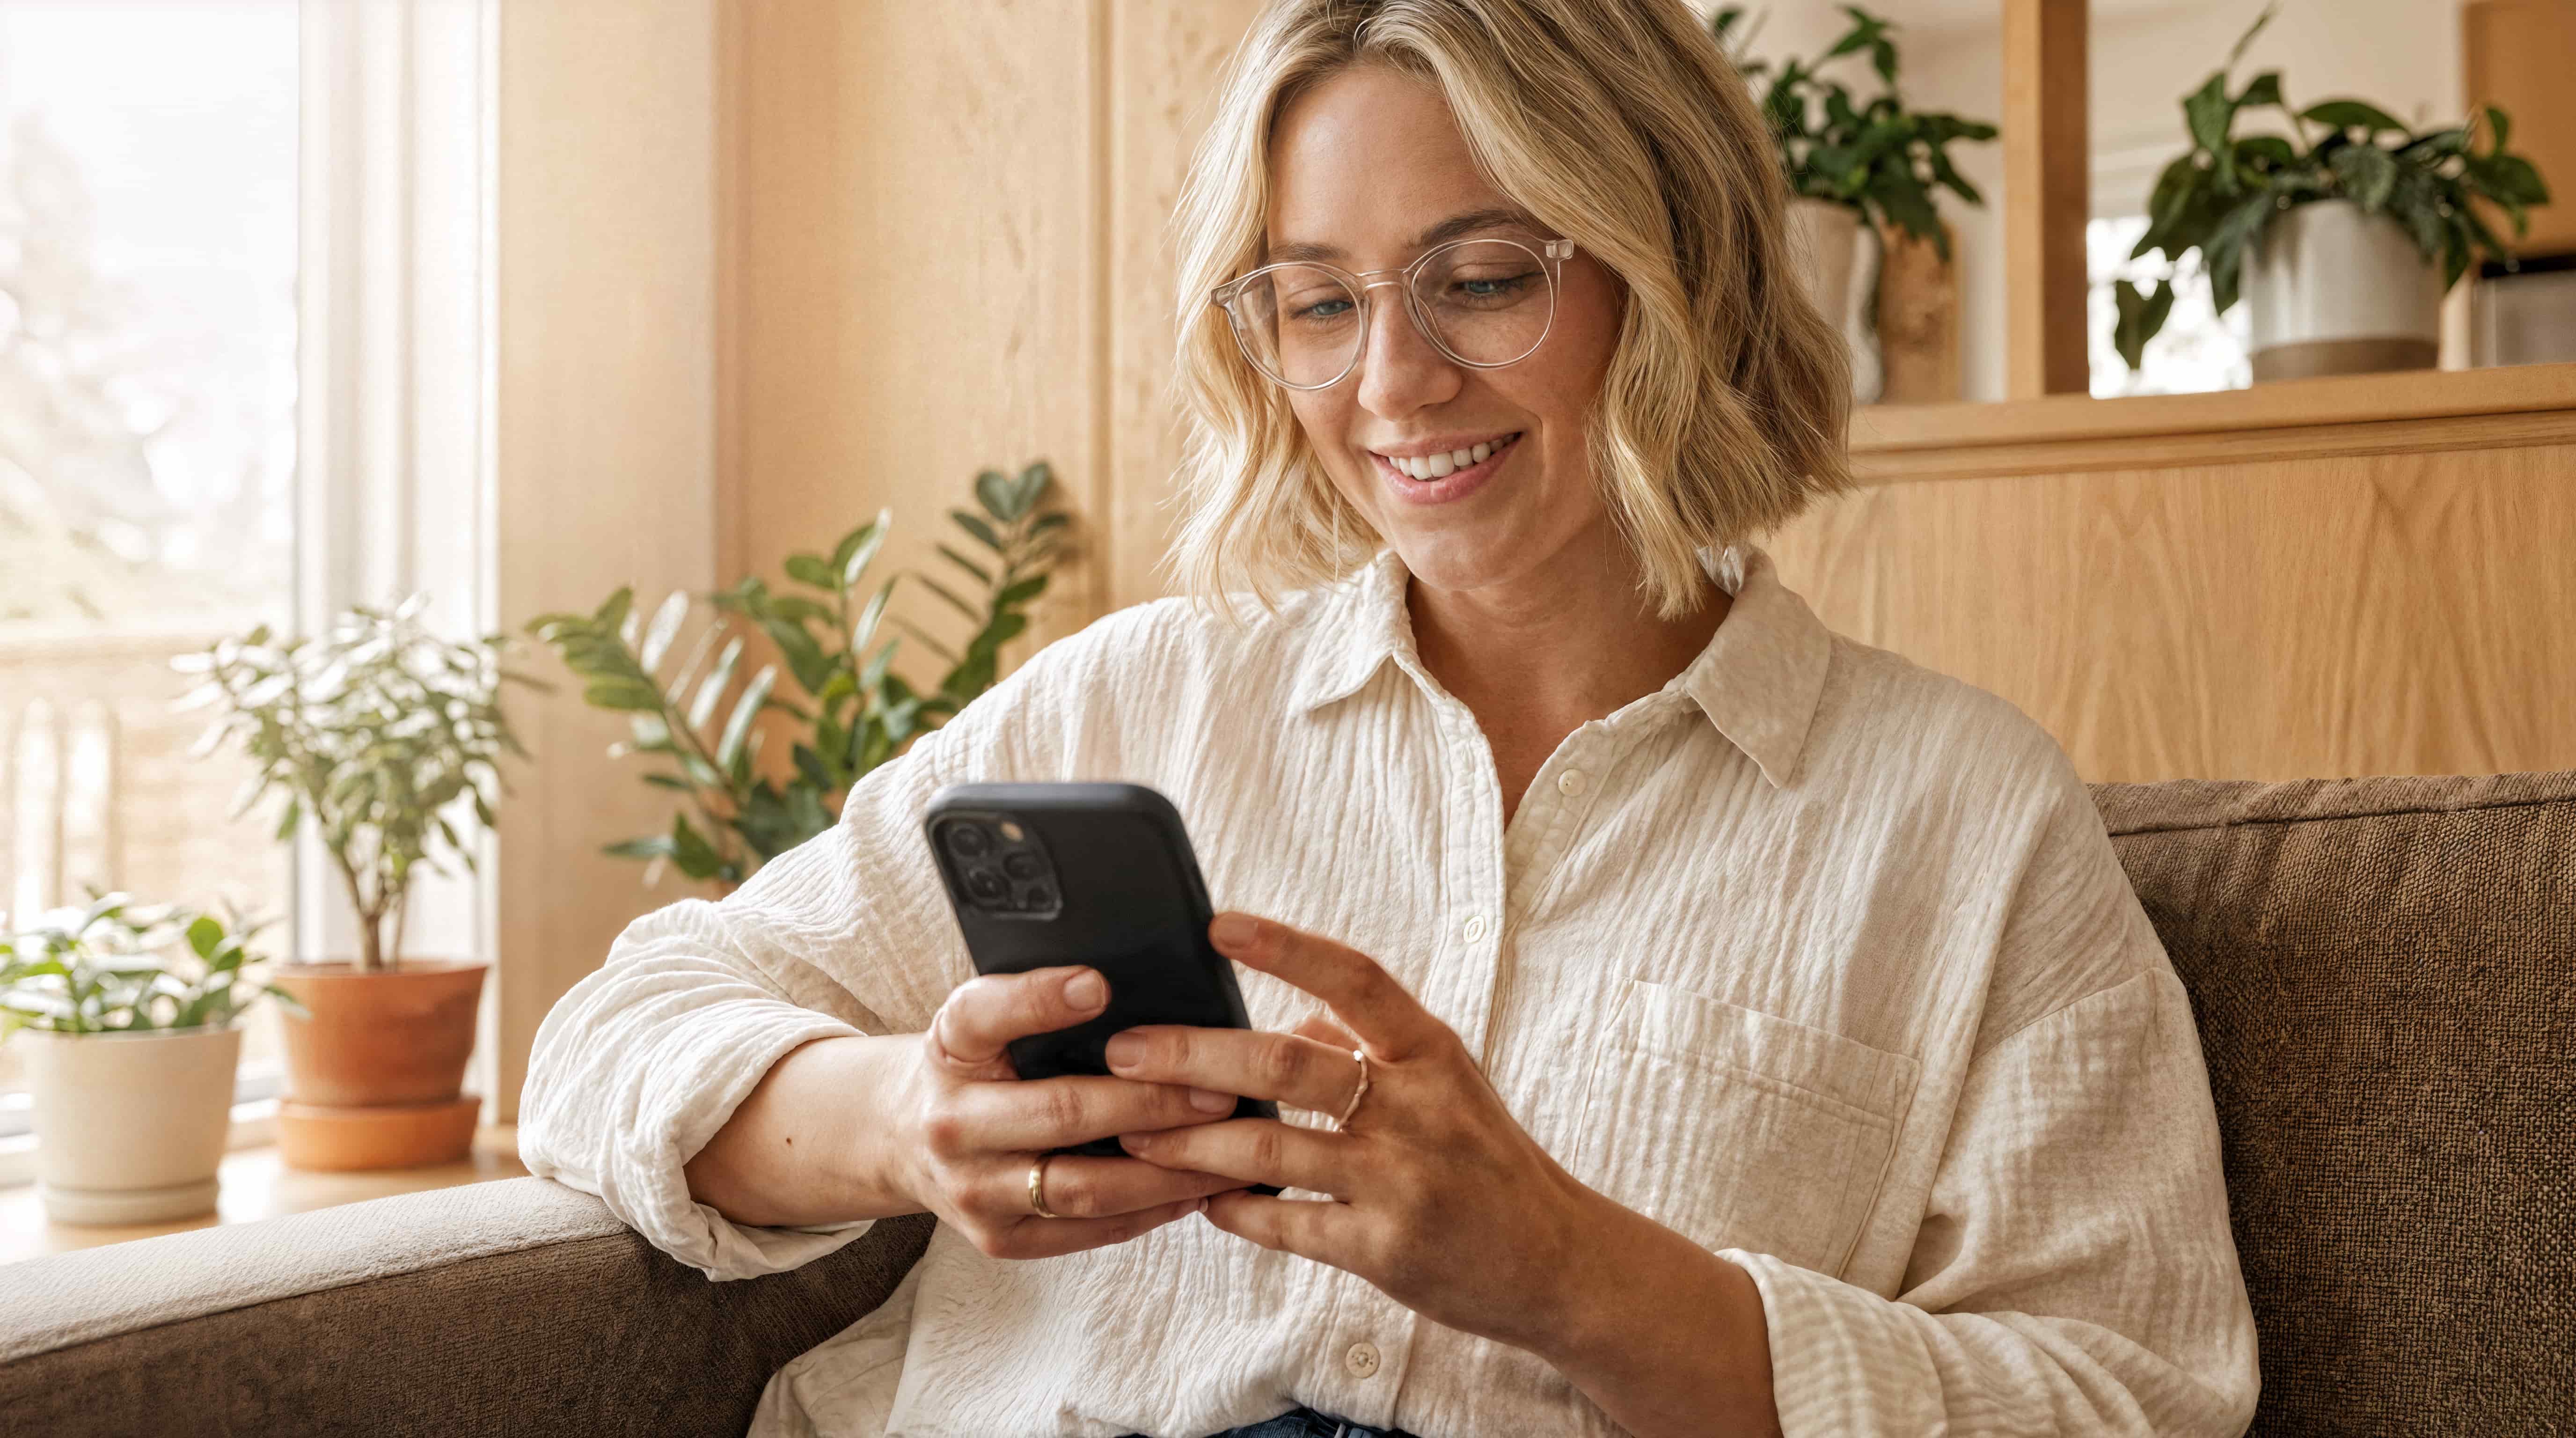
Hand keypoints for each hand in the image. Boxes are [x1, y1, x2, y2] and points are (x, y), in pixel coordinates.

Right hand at [897, 964, 1249, 1259]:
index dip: (1040, 999)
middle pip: (1061, 1113)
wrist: (904, 1138)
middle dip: (1150, 1103)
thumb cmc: (970, 1065)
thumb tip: (1120, 983)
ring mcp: (974, 1193)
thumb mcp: (981, 1017)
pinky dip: (1150, 1211)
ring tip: (1228, 1147)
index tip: (1099, 985)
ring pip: (1085, 1188)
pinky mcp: (1000, 1240)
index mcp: (948, 1048)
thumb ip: (1032, 998)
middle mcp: (952, 1125)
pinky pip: (1089, 1231)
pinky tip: (1197, 1188)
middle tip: (1220, 1090)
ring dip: (1166, 1170)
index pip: (985, 1015)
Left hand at [1104, 913, 1602, 1352]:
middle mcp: (1418, 1107)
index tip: (1215, 923)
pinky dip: (1234, 1210)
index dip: (1285, 946)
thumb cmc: (1483, 1158)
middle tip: (1124, 1048)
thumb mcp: (1442, 1081)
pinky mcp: (1385, 1250)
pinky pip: (1287, 1224)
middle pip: (1287, 1064)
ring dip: (1189, 1142)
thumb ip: (1362, 1046)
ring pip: (1270, 1149)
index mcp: (1430, 1051)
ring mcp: (1401, 1181)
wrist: (1554, 1259)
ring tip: (1132, 1131)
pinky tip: (1198, 1201)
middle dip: (1192, 1055)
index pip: (1353, 978)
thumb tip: (1279, 1022)